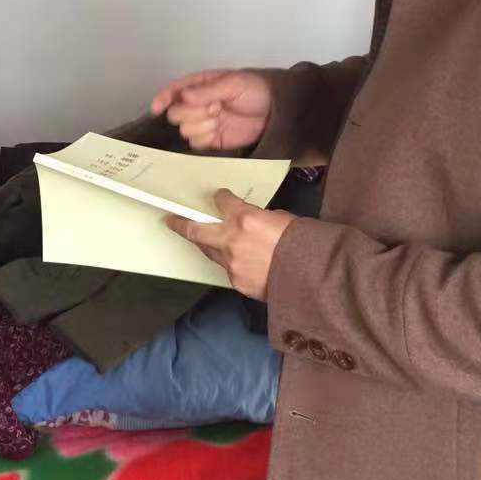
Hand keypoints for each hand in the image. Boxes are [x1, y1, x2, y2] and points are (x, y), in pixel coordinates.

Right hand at [150, 69, 272, 150]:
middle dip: (193, 112)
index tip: (157, 108)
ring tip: (220, 118)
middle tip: (215, 107)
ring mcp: (203, 123)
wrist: (276, 113)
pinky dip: (206, 138)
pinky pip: (196, 143)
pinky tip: (218, 131)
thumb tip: (184, 96)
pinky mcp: (211, 140)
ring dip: (202, 125)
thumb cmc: (257, 90)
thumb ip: (208, 90)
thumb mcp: (234, 83)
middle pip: (175, 114)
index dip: (163, 98)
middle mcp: (196, 104)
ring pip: (185, 130)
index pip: (173, 91)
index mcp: (199, 85)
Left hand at [167, 189, 294, 299]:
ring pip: (210, 252)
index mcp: (245, 218)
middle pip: (197, 230)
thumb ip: (260, 219)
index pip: (223, 202)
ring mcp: (231, 263)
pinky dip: (231, 264)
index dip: (220, 198)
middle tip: (171, 220)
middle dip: (182, 224)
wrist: (309, 278)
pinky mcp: (236, 282)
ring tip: (204, 241)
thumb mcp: (281, 219)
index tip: (218, 197)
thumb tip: (254, 223)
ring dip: (207, 245)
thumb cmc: (302, 244)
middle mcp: (231, 240)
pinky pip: (228, 269)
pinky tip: (239, 263)